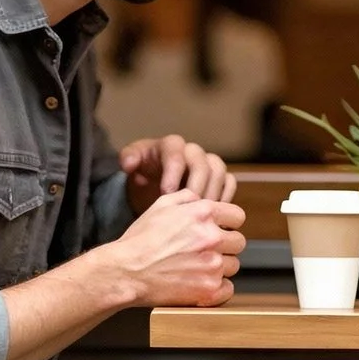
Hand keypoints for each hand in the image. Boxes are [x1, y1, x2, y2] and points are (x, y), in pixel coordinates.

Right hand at [100, 188, 246, 308]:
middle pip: (239, 242)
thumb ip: (187, 197)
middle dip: (225, 246)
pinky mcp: (209, 289)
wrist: (125, 271)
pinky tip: (201, 283)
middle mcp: (212, 237)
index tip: (220, 230)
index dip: (228, 224)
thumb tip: (203, 198)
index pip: (238, 216)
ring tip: (197, 268)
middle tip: (206, 251)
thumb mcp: (161, 205)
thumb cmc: (140, 239)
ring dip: (219, 267)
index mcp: (203, 213)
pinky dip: (217, 288)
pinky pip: (228, 288)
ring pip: (233, 265)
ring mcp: (212, 264)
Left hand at [121, 133, 236, 215]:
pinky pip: (229, 182)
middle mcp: (192, 151)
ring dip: (212, 192)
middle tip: (189, 207)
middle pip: (202, 162)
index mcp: (171, 145)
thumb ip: (129, 159)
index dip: (173, 171)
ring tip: (202, 213)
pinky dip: (226, 197)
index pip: (176, 152)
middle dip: (196, 186)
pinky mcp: (219, 178)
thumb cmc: (143, 174)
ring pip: (219, 170)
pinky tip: (215, 214)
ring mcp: (208, 164)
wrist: (154, 186)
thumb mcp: (132, 165)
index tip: (167, 193)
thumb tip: (129, 163)